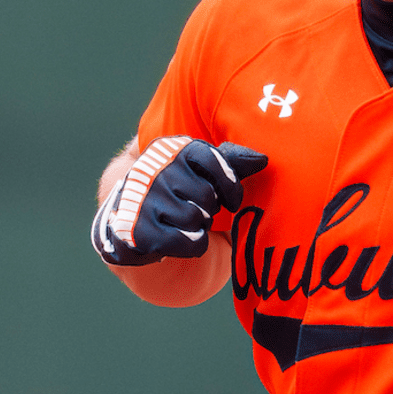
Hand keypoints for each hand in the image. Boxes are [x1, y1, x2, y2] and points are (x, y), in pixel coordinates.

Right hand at [91, 137, 267, 266]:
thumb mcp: (198, 169)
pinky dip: (192, 245)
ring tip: (182, 222)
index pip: (214, 160)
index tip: (232, 201)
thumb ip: (229, 162)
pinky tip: (178, 238)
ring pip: (197, 219)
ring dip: (198, 227)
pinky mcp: (140, 229)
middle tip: (195, 209)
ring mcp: (143, 199)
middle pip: (208, 195)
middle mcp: (154, 169)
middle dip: (209, 209)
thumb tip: (263, 159)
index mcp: (172, 148)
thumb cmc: (176, 190)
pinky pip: (188, 242)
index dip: (230, 185)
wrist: (129, 215)